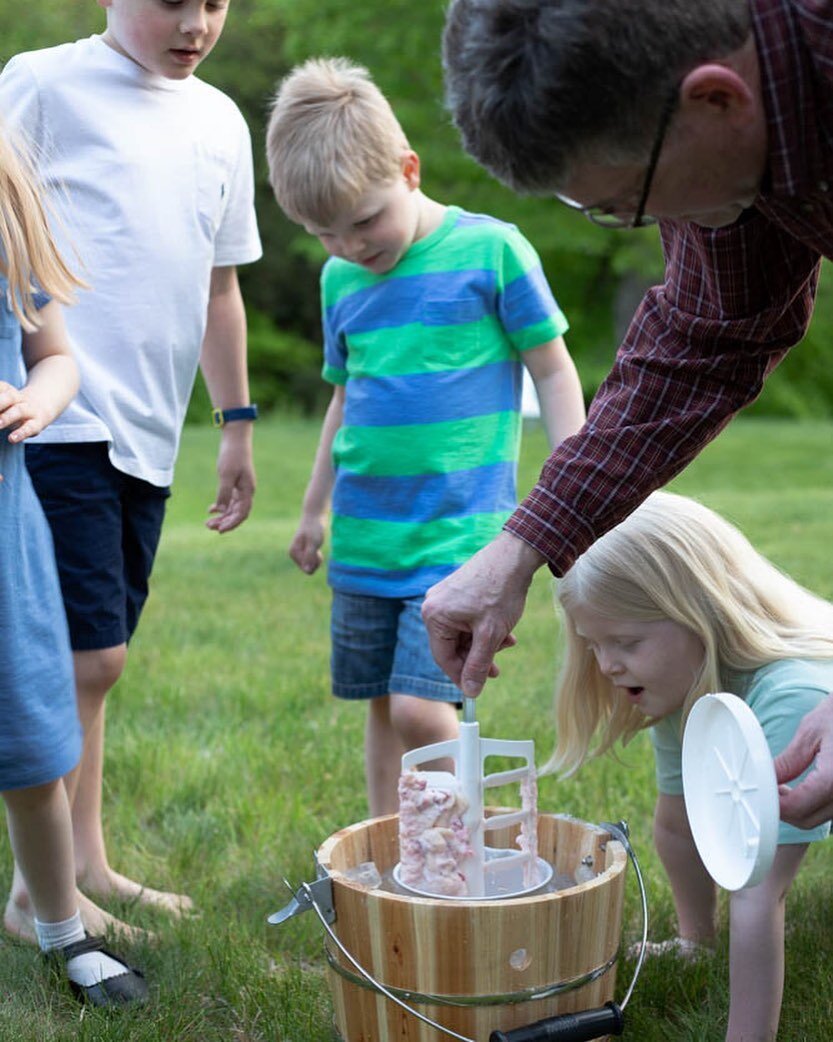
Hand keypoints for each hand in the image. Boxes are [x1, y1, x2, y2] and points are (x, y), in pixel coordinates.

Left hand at [0, 380, 49, 443]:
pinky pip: (29, 428)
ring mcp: (28, 410)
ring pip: (18, 411)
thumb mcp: (0, 399)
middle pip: (8, 397)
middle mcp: (17, 398)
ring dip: (6, 418)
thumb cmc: (10, 405)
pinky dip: (20, 434)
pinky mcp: (36, 424)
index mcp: (6, 389)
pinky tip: (11, 439)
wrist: (40, 407)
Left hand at [205, 426, 254, 532]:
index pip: (242, 514)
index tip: (219, 530)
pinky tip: (211, 509)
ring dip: (221, 516)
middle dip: (224, 522)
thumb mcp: (226, 474)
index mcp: (248, 491)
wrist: (235, 438)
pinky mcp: (236, 483)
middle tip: (209, 527)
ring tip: (208, 522)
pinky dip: (221, 506)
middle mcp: (246, 492)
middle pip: (237, 513)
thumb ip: (224, 493)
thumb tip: (222, 510)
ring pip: (232, 508)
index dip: (231, 524)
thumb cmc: (232, 455)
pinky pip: (229, 500)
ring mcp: (241, 488)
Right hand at [289, 518, 324, 573]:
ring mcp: (299, 554)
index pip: (307, 569)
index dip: (315, 562)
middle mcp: (294, 555)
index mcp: (293, 553)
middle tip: (318, 549)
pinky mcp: (304, 553)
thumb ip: (310, 556)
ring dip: (317, 559)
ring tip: (317, 547)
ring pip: (311, 566)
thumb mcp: (314, 543)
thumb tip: (307, 570)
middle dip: (316, 561)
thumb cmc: (314, 529)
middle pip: (308, 570)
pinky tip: (316, 548)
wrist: (314, 517)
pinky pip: (312, 562)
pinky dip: (317, 557)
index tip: (317, 551)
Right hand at [421, 531, 544, 697]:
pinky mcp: (457, 591)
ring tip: (507, 641)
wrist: (514, 555)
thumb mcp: (490, 635)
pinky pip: (466, 620)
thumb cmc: (500, 592)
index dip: (461, 675)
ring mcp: (445, 597)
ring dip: (484, 643)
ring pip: (462, 634)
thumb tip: (470, 692)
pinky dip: (483, 628)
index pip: (443, 658)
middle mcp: (434, 605)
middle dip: (477, 656)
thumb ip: (478, 665)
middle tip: (497, 668)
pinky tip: (504, 630)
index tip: (477, 687)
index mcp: (434, 616)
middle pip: (452, 646)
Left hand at [773, 694, 832, 828]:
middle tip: (768, 790)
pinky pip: (830, 810)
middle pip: (807, 819)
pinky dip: (814, 805)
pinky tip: (803, 789)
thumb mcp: (810, 732)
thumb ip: (788, 761)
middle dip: (783, 809)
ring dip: (798, 809)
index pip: (796, 807)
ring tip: (783, 787)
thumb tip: (766, 779)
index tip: (759, 795)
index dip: (773, 805)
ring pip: (819, 818)